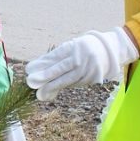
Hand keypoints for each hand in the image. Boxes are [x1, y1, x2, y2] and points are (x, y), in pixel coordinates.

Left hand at [25, 27, 139, 100]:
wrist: (109, 50)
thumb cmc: (84, 47)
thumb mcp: (71, 46)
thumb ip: (56, 56)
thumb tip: (36, 67)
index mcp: (75, 46)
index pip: (57, 56)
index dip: (43, 63)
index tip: (29, 69)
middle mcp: (82, 57)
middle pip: (62, 68)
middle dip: (46, 77)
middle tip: (31, 83)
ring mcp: (88, 69)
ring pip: (68, 79)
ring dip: (53, 87)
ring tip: (40, 94)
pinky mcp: (91, 79)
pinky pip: (73, 84)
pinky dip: (61, 88)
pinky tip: (51, 92)